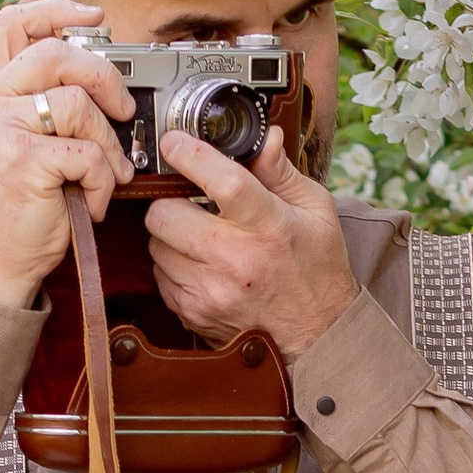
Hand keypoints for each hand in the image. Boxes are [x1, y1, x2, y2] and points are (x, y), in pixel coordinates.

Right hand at [0, 0, 136, 308]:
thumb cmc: (17, 204)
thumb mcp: (15, 139)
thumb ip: (36, 99)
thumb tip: (93, 60)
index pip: (13, 22)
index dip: (58, 10)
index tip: (96, 19)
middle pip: (56, 53)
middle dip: (104, 78)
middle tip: (122, 109)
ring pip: (77, 104)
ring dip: (107, 145)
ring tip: (105, 175)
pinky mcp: (20, 160)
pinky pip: (86, 151)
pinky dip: (101, 180)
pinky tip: (89, 199)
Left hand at [143, 127, 359, 365]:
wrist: (317, 335)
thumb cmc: (316, 267)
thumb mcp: (315, 212)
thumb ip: (282, 173)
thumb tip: (265, 138)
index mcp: (270, 228)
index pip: (223, 183)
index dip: (191, 156)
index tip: (174, 143)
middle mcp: (237, 261)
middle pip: (165, 213)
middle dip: (171, 200)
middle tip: (189, 202)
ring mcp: (211, 292)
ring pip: (156, 244)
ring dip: (171, 234)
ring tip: (200, 236)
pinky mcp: (193, 314)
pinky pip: (160, 276)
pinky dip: (173, 265)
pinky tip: (200, 265)